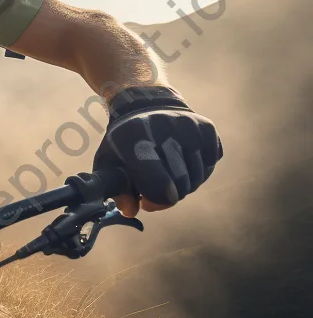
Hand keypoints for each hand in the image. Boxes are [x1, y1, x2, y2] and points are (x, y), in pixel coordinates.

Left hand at [93, 86, 222, 216]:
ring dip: (183, 184)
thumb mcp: (108, 164)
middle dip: (168, 196)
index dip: (155, 201)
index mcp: (134, 138)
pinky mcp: (207, 128)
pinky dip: (198, 171)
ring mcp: (189, 127)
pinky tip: (182, 160)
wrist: (146, 106)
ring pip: (197, 179)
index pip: (158, 186)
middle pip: (180, 187)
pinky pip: (209, 166)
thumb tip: (130, 211)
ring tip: (167, 172)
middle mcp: (165, 128)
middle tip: (155, 186)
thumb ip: (115, 190)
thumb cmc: (123, 144)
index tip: (146, 200)